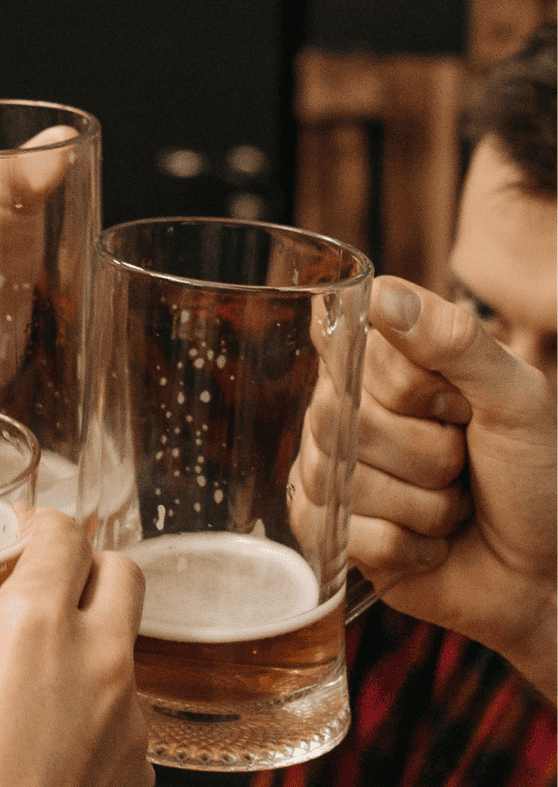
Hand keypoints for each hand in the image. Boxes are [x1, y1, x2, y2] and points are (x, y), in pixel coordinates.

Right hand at [0, 509, 152, 786]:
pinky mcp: (135, 775)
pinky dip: (101, 714)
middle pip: (123, 574)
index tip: (18, 530)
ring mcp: (128, 722)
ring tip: (39, 665)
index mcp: (37, 622)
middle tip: (40, 582)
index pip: (66, 534)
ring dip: (96, 643)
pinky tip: (51, 738)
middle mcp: (99, 662)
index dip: (43, 523)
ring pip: (130, 650)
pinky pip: (131, 722)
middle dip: (89, 568)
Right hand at [346, 277, 555, 699]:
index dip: (418, 391)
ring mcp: (330, 474)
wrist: (545, 573)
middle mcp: (347, 416)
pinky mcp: (328, 532)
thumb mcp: (516, 398)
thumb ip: (454, 340)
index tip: (463, 406)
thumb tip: (380, 290)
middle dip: (428, 456)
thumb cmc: (537, 477)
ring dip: (423, 507)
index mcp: (385, 372)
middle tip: (463, 464)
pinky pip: (347, 533)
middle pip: (346, 421)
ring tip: (450, 509)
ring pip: (347, 481)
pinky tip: (427, 545)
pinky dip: (406, 547)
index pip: (359, 357)